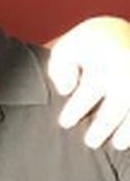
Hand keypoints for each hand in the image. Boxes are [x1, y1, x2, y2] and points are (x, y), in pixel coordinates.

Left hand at [49, 16, 129, 149]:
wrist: (127, 37)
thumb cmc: (92, 47)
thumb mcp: (69, 48)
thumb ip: (58, 67)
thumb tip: (66, 90)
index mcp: (105, 59)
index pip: (88, 92)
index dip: (75, 111)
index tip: (65, 123)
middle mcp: (127, 71)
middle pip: (115, 106)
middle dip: (102, 127)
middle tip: (91, 142)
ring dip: (128, 130)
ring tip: (117, 143)